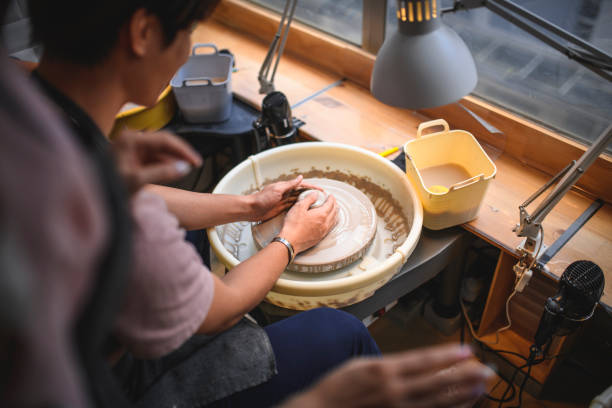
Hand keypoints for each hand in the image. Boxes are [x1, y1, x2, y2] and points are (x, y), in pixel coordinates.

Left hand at [111, 129, 201, 193]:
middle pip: (163, 143)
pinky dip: (165, 164)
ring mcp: (132, 149)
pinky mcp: (132, 158)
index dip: (183, 150)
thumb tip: (184, 168)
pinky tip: (173, 172)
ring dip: (174, 160)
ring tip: (186, 169)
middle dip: (180, 154)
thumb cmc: (108, 187)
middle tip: (195, 164)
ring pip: (160, 151)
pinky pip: (154, 158)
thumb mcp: (137, 181)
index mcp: (131, 140)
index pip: (165, 140)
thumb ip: (162, 173)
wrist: (93, 197)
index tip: (196, 161)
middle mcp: (131, 140)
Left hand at [247, 175, 320, 221]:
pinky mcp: (281, 208)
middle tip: (322, 198)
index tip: (321, 189)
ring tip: (317, 204)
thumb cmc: (261, 199)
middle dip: (312, 194)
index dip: (312, 187)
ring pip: (299, 200)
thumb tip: (300, 177)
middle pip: (302, 193)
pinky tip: (306, 210)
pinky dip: (300, 208)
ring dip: (307, 201)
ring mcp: (284, 201)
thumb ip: (289, 184)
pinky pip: (293, 207)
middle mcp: (286, 193)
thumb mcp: (277, 190)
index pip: (302, 185)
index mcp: (285, 187)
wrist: (252, 209)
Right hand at [279, 191, 336, 253]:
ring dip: (335, 213)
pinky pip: (331, 227)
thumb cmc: (293, 225)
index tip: (331, 195)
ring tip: (333, 210)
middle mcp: (325, 223)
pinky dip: (333, 221)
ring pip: (334, 220)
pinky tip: (329, 221)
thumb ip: (309, 199)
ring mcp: (323, 231)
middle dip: (335, 205)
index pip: (330, 204)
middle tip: (333, 201)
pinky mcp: (320, 237)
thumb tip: (315, 194)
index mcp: (321, 215)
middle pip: (334, 212)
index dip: (331, 198)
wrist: (290, 241)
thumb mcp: (299, 207)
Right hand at [282, 343, 493, 407]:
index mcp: (383, 371)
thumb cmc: (338, 387)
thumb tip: (415, 363)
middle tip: (488, 371)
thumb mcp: (360, 365)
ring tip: (482, 387)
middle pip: (437, 383)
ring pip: (437, 403)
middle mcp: (394, 391)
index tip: (467, 351)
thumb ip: (388, 365)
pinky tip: (461, 406)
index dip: (447, 357)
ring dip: (462, 395)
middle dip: (465, 377)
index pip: (423, 362)